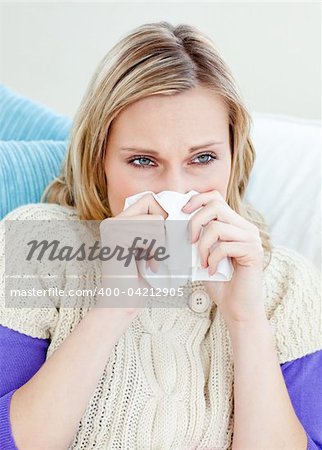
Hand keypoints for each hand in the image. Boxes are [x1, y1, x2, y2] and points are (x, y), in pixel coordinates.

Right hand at [97, 193, 167, 317]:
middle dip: (164, 226)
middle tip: (162, 248)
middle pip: (151, 202)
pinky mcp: (117, 238)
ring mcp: (113, 227)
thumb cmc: (141, 278)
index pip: (150, 200)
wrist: (124, 301)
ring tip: (155, 260)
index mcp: (120, 221)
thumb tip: (182, 208)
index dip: (164, 214)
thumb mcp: (151, 247)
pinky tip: (151, 265)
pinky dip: (158, 250)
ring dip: (162, 243)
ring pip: (155, 219)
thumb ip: (158, 228)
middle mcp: (113, 221)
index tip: (167, 237)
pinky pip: (151, 232)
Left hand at [182, 190, 265, 324]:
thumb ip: (197, 237)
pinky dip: (212, 259)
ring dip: (203, 246)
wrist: (237, 308)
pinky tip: (211, 271)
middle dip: (195, 222)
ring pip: (218, 227)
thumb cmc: (219, 282)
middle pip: (215, 206)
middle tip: (189, 242)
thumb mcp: (203, 254)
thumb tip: (176, 221)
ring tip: (202, 262)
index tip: (182, 213)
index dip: (197, 200)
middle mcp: (246, 227)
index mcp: (235, 224)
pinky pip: (224, 246)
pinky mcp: (254, 252)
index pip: (216, 197)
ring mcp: (252, 239)